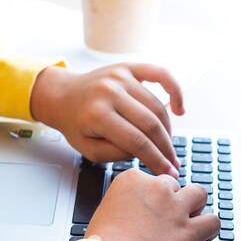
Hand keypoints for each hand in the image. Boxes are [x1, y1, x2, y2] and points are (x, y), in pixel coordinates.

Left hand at [29, 63, 184, 177]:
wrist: (61, 95)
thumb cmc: (74, 124)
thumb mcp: (88, 149)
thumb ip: (116, 153)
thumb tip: (146, 151)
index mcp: (97, 114)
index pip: (136, 141)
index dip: (156, 159)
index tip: (168, 172)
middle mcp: (110, 92)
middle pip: (151, 124)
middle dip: (166, 148)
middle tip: (173, 163)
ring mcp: (121, 77)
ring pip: (157, 106)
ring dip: (168, 129)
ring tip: (167, 145)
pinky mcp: (128, 68)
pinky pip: (160, 74)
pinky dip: (175, 89)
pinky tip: (179, 108)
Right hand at [85, 170, 218, 240]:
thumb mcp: (104, 211)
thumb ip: (123, 204)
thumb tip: (132, 212)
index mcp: (132, 179)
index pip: (151, 179)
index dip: (152, 197)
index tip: (148, 211)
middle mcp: (156, 187)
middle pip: (174, 185)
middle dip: (172, 200)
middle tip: (164, 220)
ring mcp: (175, 207)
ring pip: (199, 194)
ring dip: (195, 206)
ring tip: (189, 220)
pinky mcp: (189, 229)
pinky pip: (213, 221)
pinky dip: (210, 229)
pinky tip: (201, 237)